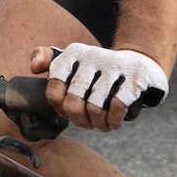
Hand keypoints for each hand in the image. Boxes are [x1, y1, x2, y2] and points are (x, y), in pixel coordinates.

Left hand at [36, 39, 168, 130]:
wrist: (142, 64)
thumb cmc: (100, 70)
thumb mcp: (73, 60)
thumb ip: (47, 59)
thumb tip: (34, 68)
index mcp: (73, 53)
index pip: (53, 90)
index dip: (60, 109)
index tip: (69, 111)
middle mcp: (93, 56)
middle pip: (73, 103)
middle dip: (80, 121)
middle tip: (88, 122)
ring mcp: (116, 66)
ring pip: (95, 108)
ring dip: (98, 124)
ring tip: (101, 123)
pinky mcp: (135, 77)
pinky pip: (117, 107)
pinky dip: (113, 121)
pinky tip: (114, 121)